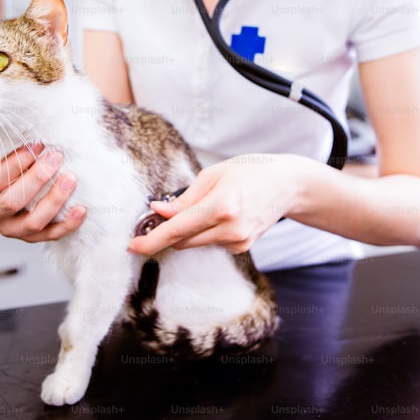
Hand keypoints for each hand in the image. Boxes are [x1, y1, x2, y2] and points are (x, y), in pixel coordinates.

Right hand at [0, 143, 85, 241]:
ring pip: (33, 223)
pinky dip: (68, 224)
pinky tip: (81, 208)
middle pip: (12, 202)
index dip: (16, 163)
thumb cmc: (12, 166)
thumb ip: (12, 145)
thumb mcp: (3, 154)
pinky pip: (51, 235)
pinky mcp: (31, 238)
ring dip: (54, 200)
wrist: (14, 188)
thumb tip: (33, 126)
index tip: (38, 145)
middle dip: (37, 179)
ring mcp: (10, 230)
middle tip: (57, 158)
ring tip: (70, 179)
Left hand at [127, 154, 303, 255]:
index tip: (132, 246)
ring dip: (187, 230)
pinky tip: (220, 215)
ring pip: (194, 243)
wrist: (286, 185)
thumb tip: (158, 211)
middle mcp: (230, 229)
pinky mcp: (241, 248)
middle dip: (165, 231)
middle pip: (182, 240)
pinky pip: (210, 243)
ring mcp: (237, 241)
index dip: (151, 240)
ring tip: (205, 206)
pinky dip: (205, 232)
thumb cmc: (250, 172)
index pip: (177, 229)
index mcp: (221, 206)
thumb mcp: (213, 175)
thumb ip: (184, 198)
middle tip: (158, 215)